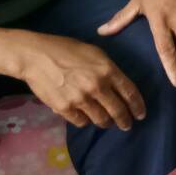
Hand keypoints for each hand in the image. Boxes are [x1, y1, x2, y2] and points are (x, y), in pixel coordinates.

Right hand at [15, 32, 143, 130]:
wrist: (35, 56)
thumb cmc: (65, 49)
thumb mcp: (94, 53)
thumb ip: (108, 69)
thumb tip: (118, 86)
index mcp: (107, 70)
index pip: (130, 93)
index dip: (138, 107)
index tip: (140, 114)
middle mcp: (97, 86)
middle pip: (118, 111)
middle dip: (125, 121)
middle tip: (127, 125)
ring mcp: (81, 99)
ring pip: (101, 119)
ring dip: (106, 122)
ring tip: (106, 122)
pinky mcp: (65, 108)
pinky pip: (82, 122)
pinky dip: (85, 120)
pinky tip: (85, 117)